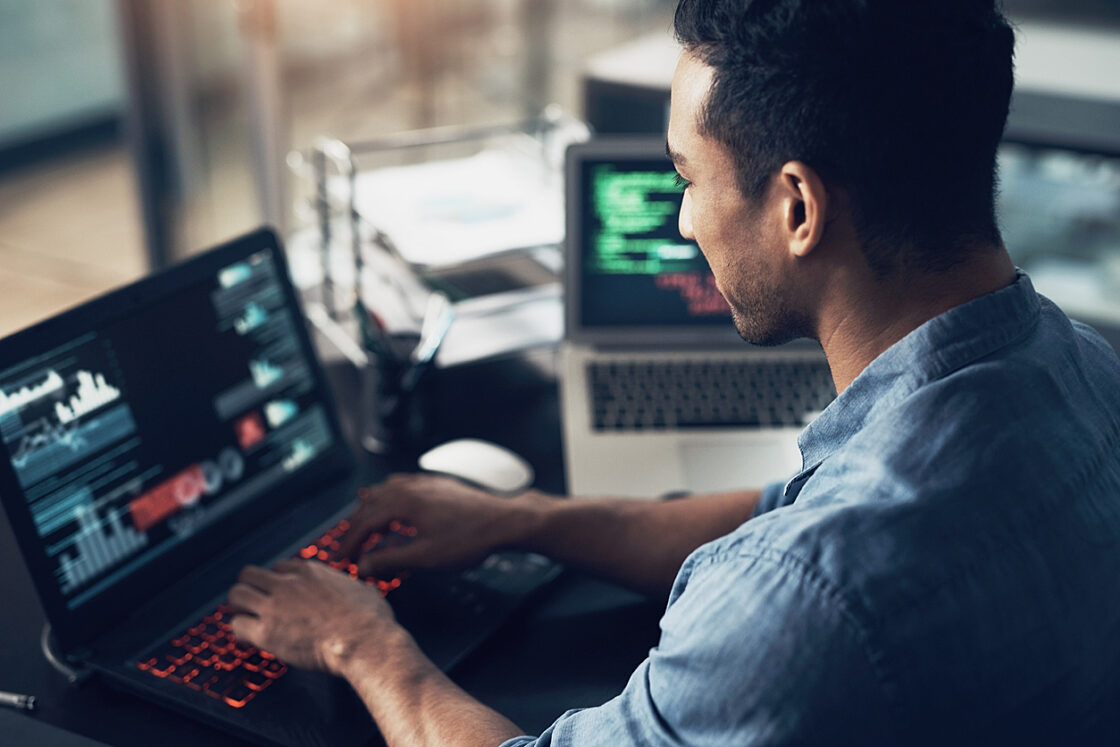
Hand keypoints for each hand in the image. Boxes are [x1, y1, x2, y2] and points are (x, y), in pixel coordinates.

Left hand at [228, 558, 398, 674]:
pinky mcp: (267, 631)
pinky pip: (237, 626)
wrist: (365, 641)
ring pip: (236, 595)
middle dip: (249, 589)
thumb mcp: (366, 590)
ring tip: (247, 620)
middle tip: (254, 605)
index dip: (276, 581)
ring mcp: (275, 605)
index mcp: (311, 571)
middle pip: (249, 574)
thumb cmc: (370, 621)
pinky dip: (240, 633)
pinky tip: (248, 640)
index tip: (278, 594)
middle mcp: (289, 583)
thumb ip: (355, 587)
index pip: (279, 566)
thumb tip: (364, 590)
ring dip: (239, 608)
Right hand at [337, 473, 528, 577]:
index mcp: (403, 502)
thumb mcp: (425, 557)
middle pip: (370, 503)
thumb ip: (390, 561)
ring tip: (366, 529)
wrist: (505, 519)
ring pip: (385, 491)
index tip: (341, 558)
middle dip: (356, 526)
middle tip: (348, 547)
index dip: (349, 542)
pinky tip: (396, 510)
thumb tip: (364, 566)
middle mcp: (411, 486)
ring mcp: (425, 482)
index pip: (364, 521)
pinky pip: (403, 486)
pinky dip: (390, 499)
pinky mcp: (438, 484)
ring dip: (371, 510)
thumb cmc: (470, 538)